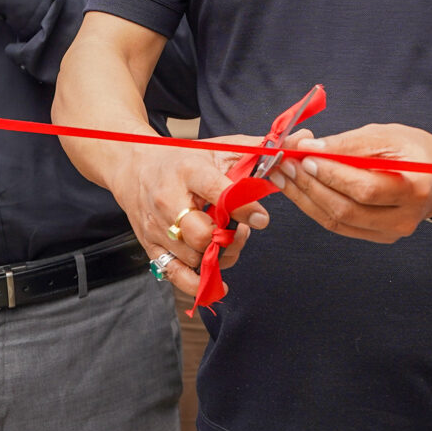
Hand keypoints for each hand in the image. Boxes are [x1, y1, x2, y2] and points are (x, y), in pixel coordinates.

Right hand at [125, 142, 272, 303]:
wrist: (135, 167)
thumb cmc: (182, 160)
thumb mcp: (217, 148)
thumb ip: (255, 151)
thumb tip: (296, 146)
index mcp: (188, 171)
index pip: (217, 193)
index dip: (242, 209)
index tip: (261, 218)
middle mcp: (169, 200)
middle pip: (201, 233)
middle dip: (226, 239)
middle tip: (239, 232)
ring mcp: (157, 226)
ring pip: (192, 256)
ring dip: (217, 257)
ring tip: (225, 243)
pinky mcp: (150, 245)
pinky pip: (175, 274)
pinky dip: (196, 284)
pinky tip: (214, 281)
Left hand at [269, 125, 431, 243]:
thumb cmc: (414, 150)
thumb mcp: (387, 136)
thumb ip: (349, 144)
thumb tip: (309, 149)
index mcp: (414, 189)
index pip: (366, 188)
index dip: (333, 175)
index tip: (306, 157)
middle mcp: (404, 218)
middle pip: (347, 209)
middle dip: (311, 186)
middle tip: (286, 165)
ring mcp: (391, 233)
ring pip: (338, 221)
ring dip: (306, 198)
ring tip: (284, 176)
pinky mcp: (378, 237)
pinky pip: (340, 226)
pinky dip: (315, 207)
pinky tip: (299, 190)